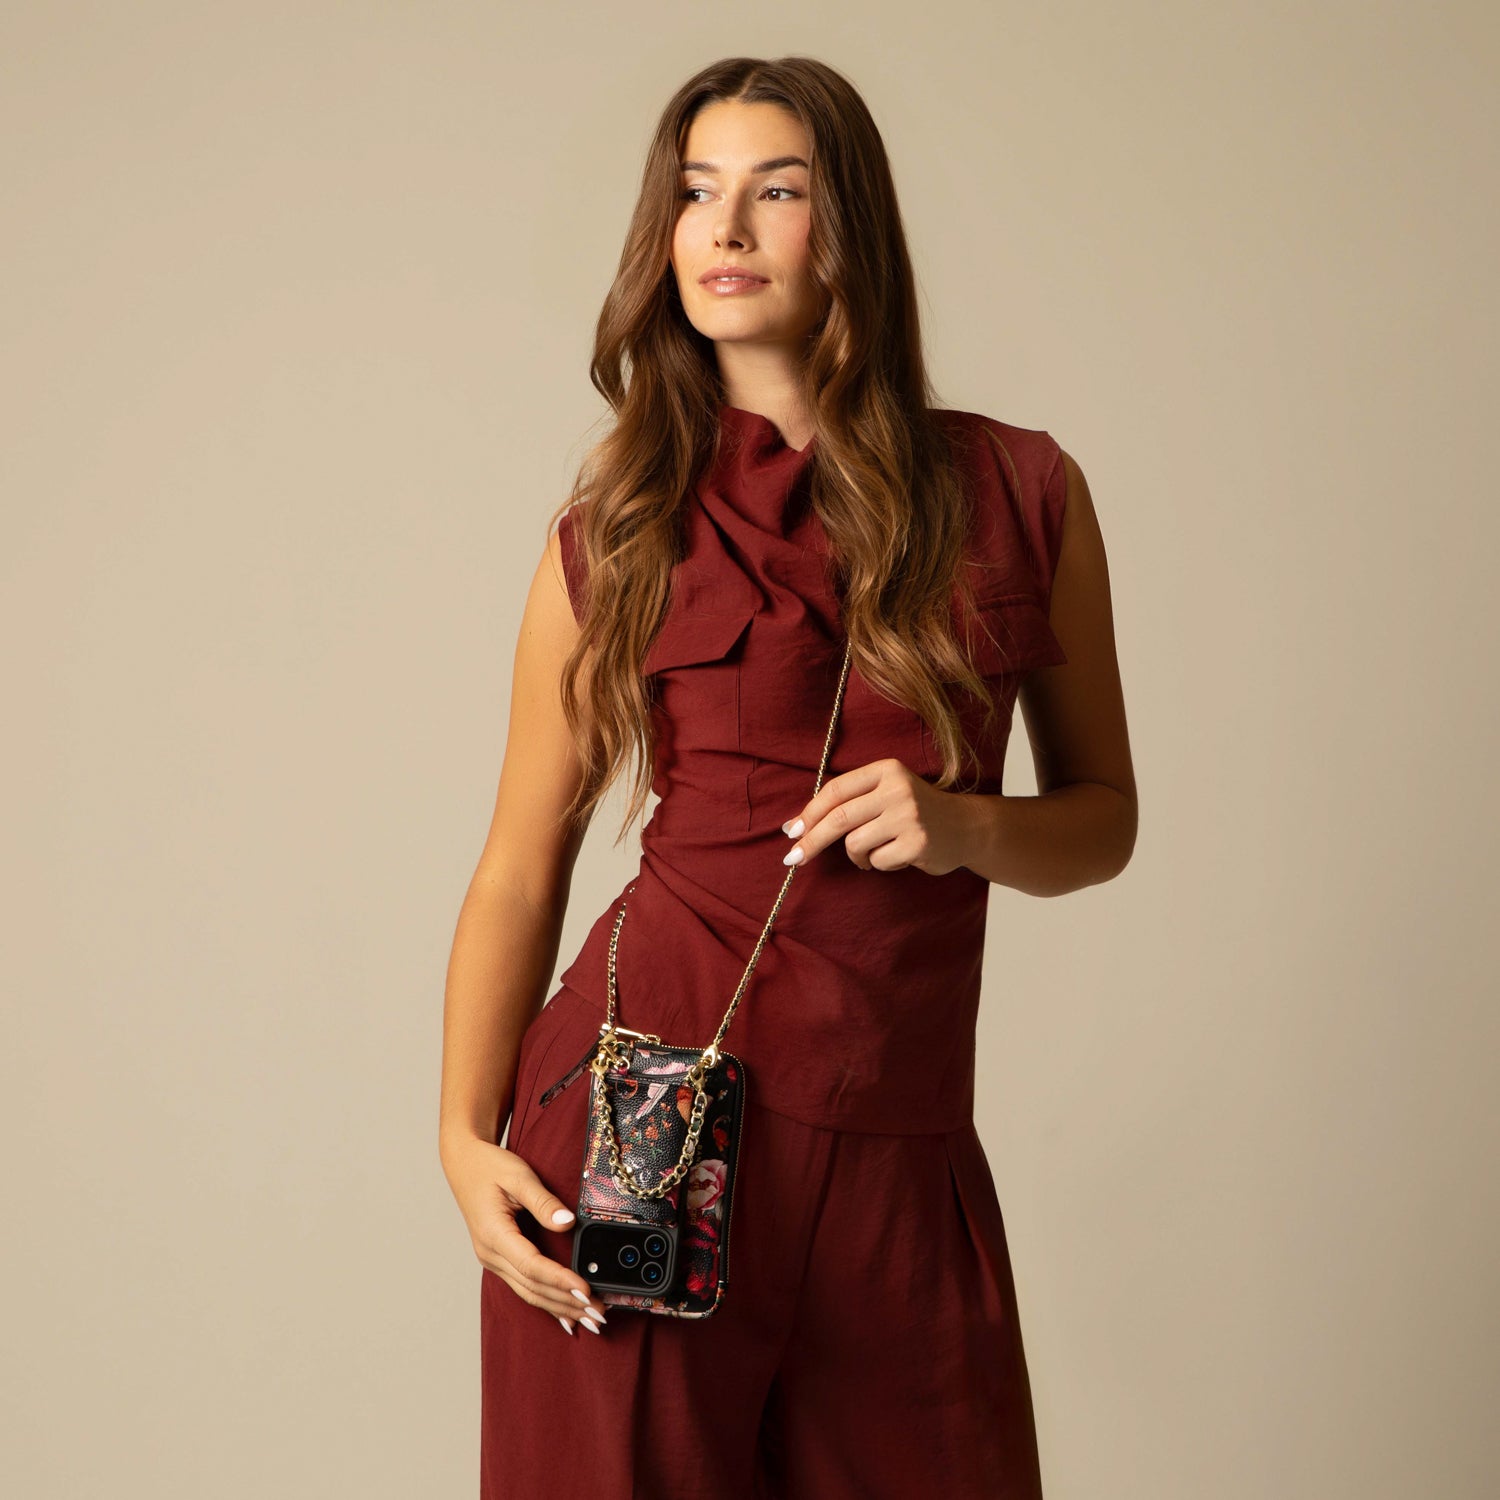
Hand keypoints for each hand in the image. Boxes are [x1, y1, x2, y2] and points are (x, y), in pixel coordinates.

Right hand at [441, 1131, 609, 1336]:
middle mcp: (490, 1253)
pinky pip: (524, 1286)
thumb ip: (543, 1201)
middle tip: (598, 1315)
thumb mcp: (518, 1175)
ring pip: (529, 1292)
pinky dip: (546, 1301)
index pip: (531, 1265)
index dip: (560, 1280)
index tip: (586, 1290)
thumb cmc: (489, 1167)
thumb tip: (567, 1223)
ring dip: (560, 1308)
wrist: (464, 1164)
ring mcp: (492, 1259)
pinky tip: (565, 1315)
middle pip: (532, 1287)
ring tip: (590, 1320)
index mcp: (494, 1234)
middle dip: (567, 1303)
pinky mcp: (499, 1259)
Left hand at [779, 757, 980, 877]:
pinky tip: (895, 855)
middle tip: (793, 858)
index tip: (792, 831)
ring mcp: (909, 817)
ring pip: (855, 844)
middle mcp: (898, 789)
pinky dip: (877, 864)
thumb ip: (848, 802)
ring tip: (872, 853)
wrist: (966, 826)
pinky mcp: (918, 844)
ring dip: (856, 855)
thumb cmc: (914, 810)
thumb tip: (796, 826)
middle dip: (812, 841)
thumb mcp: (885, 792)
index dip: (809, 812)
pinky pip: (877, 861)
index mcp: (886, 770)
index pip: (835, 790)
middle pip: (838, 818)